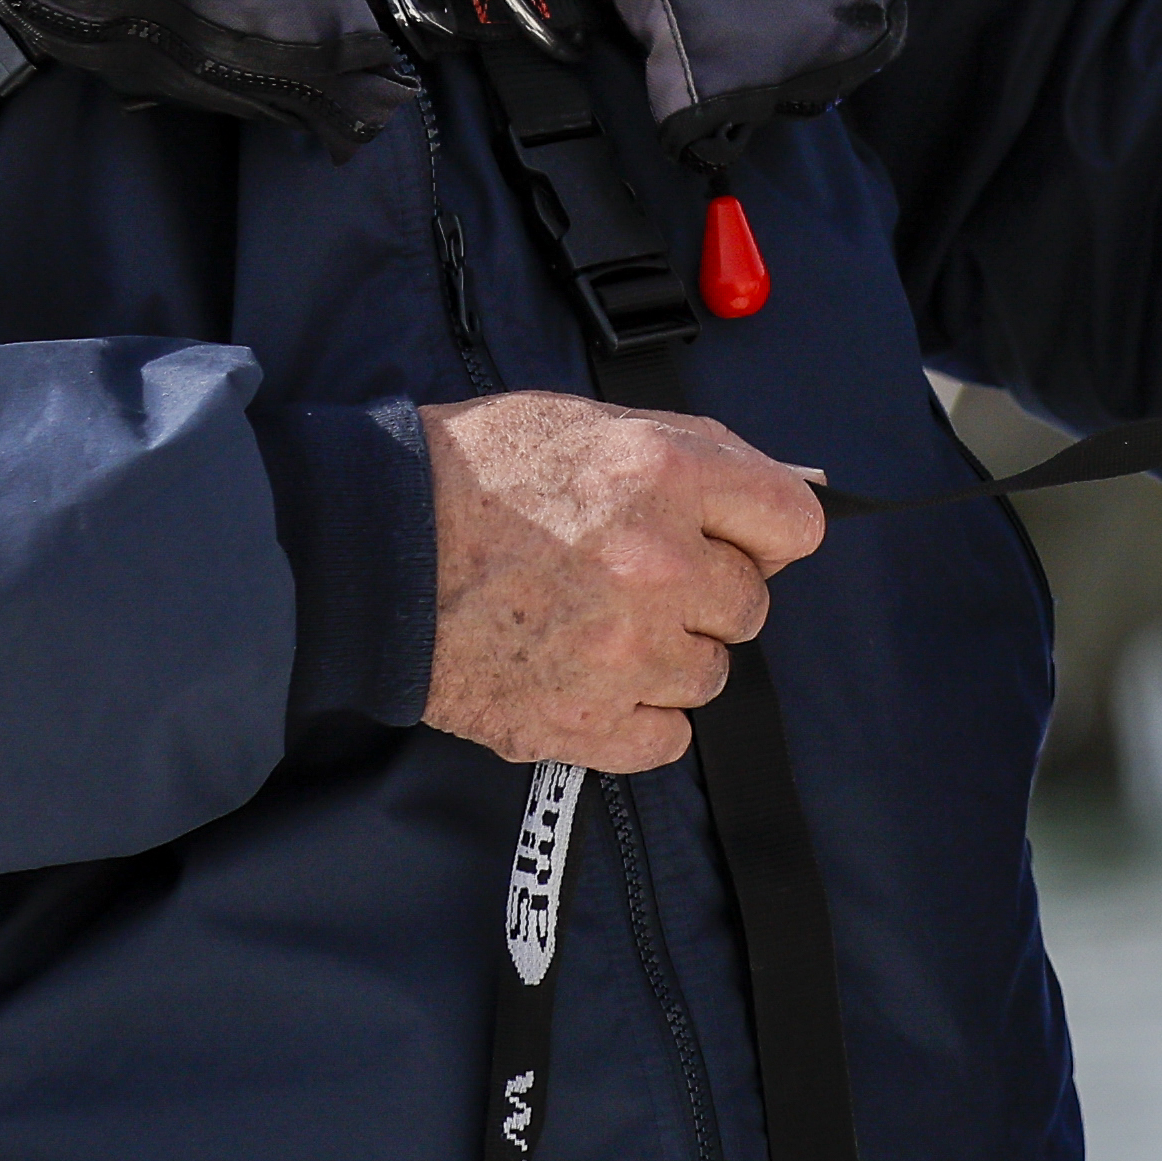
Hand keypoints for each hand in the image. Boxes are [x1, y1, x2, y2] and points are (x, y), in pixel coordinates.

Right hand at [421, 395, 826, 772]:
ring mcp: (621, 653)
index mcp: (663, 476)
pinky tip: (591, 678)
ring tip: (598, 624)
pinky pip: (665, 737)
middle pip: (750, 605)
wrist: (366, 551)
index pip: (795, 523)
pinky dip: (638, 716)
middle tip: (636, 577)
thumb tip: (794, 479)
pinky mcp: (580, 723)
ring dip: (668, 655)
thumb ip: (700, 451)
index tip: (735, 538)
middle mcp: (657, 566)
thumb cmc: (469, 473)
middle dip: (706, 592)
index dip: (767, 531)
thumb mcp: (589, 423)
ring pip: (708, 674)